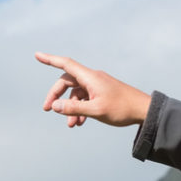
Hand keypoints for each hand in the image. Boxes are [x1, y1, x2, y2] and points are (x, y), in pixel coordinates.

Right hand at [36, 53, 151, 129]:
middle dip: (56, 96)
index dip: (50, 59)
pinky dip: (80, 109)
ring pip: (76, 93)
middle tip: (47, 109)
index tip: (36, 55)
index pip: (65, 64)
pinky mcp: (103, 93)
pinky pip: (85, 98)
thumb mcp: (95, 110)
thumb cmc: (122, 109)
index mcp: (90, 77)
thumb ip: (73, 108)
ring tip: (71, 125)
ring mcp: (98, 85)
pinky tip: (80, 123)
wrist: (144, 111)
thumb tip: (54, 106)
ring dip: (70, 108)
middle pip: (67, 82)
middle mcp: (92, 78)